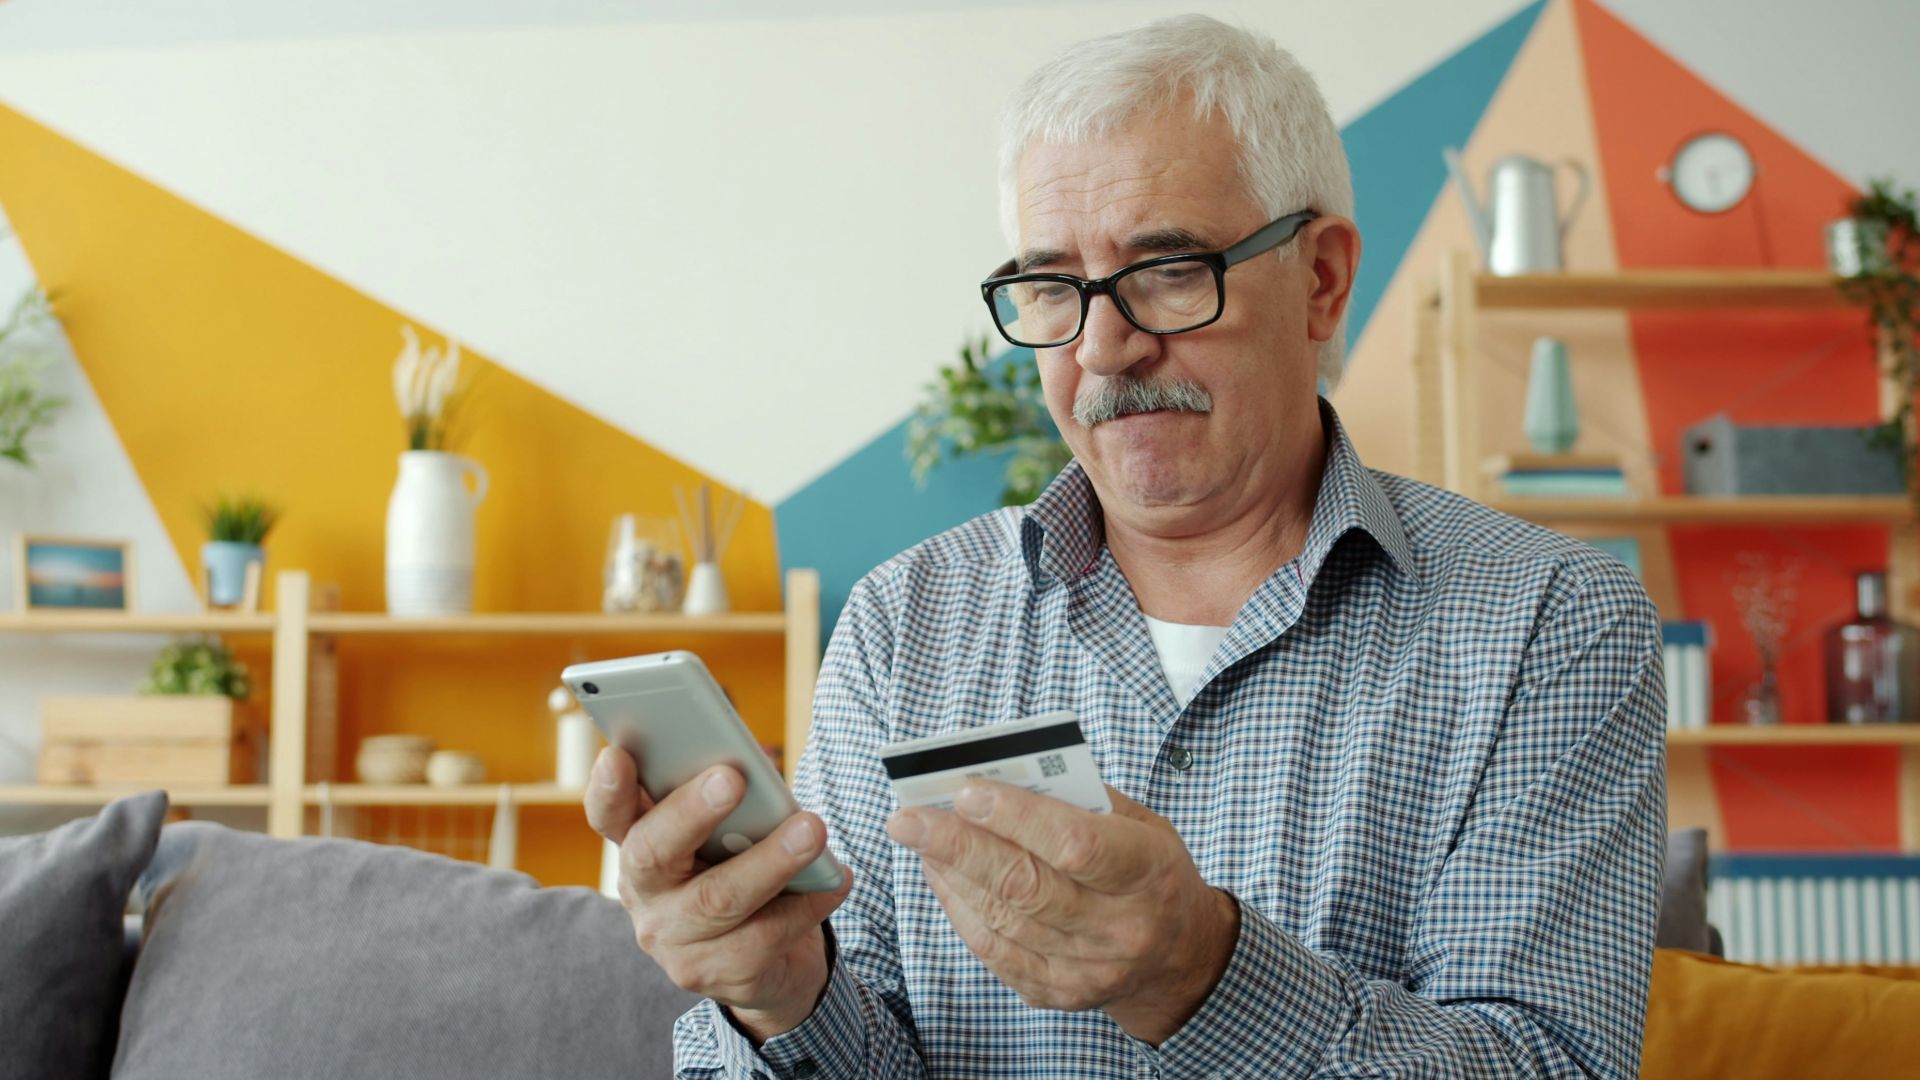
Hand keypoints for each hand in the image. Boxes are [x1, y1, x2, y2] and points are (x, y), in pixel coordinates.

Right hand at [585, 746, 851, 1042]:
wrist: (767, 962)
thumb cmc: (740, 870)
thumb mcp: (723, 834)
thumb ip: (721, 802)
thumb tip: (749, 764)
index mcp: (638, 845)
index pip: (609, 815)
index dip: (609, 788)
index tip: (619, 754)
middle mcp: (645, 895)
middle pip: (653, 852)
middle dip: (691, 812)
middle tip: (731, 778)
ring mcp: (675, 942)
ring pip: (719, 898)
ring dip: (770, 860)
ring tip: (812, 829)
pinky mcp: (718, 974)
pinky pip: (766, 935)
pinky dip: (808, 902)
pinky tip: (835, 879)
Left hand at [886, 782, 1238, 1043]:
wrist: (1181, 956)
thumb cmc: (1151, 871)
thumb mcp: (1140, 824)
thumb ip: (1080, 800)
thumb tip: (1000, 777)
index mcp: (1147, 873)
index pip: (1076, 845)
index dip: (1018, 818)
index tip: (967, 792)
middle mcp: (1121, 928)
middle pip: (1025, 886)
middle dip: (958, 846)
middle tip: (908, 818)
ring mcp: (1089, 968)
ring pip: (1003, 919)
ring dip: (951, 874)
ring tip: (918, 837)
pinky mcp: (1060, 992)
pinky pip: (996, 952)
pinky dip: (961, 909)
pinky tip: (941, 875)